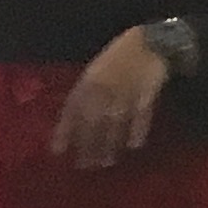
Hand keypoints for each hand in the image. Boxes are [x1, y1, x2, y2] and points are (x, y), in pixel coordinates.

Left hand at [53, 29, 173, 169]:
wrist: (149, 42)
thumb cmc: (118, 56)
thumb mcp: (95, 71)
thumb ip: (86, 92)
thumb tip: (75, 119)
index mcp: (88, 82)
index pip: (73, 111)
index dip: (65, 131)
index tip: (58, 152)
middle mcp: (104, 90)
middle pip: (93, 122)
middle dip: (88, 145)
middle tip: (86, 165)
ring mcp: (126, 93)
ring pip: (115, 123)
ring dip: (110, 144)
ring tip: (107, 162)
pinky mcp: (147, 94)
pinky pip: (141, 115)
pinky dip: (138, 130)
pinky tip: (134, 145)